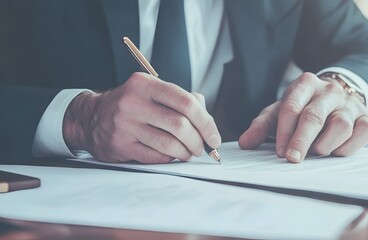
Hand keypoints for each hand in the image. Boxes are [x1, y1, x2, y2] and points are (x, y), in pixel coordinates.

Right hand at [63, 72, 220, 163]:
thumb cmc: (131, 105)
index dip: (206, 122)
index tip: (213, 136)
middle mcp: (134, 102)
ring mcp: (125, 125)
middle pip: (180, 125)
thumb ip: (181, 100)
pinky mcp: (120, 145)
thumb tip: (207, 120)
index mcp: (146, 84)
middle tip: (203, 148)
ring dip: (186, 153)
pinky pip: (155, 157)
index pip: (186, 102)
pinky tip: (172, 156)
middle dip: (198, 141)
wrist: (92, 117)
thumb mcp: (152, 92)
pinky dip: (170, 159)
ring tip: (189, 153)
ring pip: (169, 144)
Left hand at [238, 72, 367, 162]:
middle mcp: (329, 91)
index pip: (292, 107)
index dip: (285, 131)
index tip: (280, 151)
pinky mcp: (366, 117)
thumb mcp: (279, 111)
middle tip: (293, 158)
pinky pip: (362, 133)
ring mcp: (349, 103)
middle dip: (302, 140)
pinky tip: (335, 151)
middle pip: (314, 116)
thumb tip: (245, 143)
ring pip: (340, 125)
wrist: (334, 97)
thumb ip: (261, 126)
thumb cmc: (302, 107)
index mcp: (304, 84)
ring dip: (325, 144)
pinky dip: (348, 147)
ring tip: (316, 151)